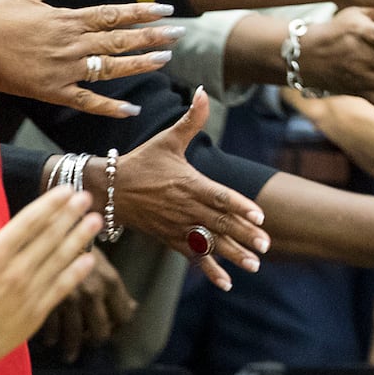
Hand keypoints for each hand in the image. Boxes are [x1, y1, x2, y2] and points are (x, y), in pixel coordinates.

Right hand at [0, 0, 181, 117]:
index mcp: (66, 18)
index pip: (113, 13)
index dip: (141, 11)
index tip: (166, 9)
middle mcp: (71, 43)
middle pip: (119, 39)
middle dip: (152, 35)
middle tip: (179, 33)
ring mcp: (64, 68)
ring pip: (111, 67)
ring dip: (139, 63)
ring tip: (166, 59)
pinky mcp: (52, 91)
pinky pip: (87, 101)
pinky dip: (110, 107)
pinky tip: (133, 109)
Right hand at [0, 188, 100, 374]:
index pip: (28, 222)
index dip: (50, 204)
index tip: (67, 190)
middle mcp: (15, 271)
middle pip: (50, 236)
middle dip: (70, 214)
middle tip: (87, 197)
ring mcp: (28, 293)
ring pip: (60, 258)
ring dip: (79, 237)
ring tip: (96, 221)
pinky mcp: (35, 314)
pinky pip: (61, 288)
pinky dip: (77, 273)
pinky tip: (89, 260)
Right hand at [35, 246, 136, 363]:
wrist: (49, 229)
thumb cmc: (78, 241)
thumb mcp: (102, 262)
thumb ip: (116, 288)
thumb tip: (133, 307)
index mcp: (110, 281)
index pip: (124, 315)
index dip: (120, 324)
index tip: (114, 326)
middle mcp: (93, 293)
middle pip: (101, 331)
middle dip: (97, 339)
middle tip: (90, 340)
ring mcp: (70, 300)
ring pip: (75, 336)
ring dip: (73, 347)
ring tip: (70, 354)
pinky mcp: (47, 302)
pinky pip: (52, 331)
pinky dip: (52, 337)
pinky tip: (51, 340)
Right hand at [114, 88, 269, 290]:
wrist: (107, 189)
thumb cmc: (142, 162)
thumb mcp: (167, 139)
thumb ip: (191, 119)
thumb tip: (202, 92)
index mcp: (189, 183)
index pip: (219, 197)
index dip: (239, 206)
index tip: (259, 217)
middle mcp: (185, 208)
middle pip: (219, 223)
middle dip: (244, 236)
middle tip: (266, 246)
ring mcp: (178, 226)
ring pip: (209, 243)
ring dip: (233, 255)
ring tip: (255, 265)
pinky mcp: (171, 239)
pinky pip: (193, 257)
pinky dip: (209, 271)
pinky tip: (227, 283)